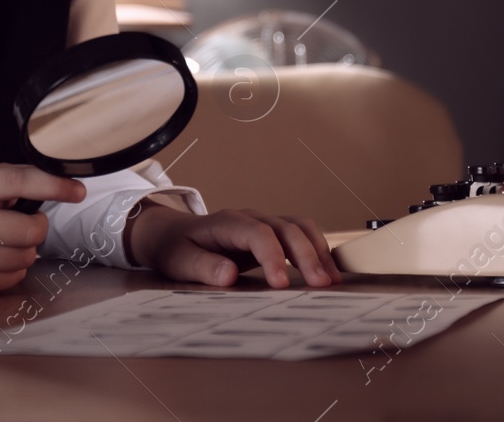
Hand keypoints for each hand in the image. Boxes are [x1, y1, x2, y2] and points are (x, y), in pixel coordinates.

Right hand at [0, 163, 85, 295]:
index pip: (18, 182)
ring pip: (26, 258)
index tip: (77, 190)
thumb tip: (62, 181)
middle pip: (31, 231)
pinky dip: (13, 270)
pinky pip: (14, 279)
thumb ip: (16, 178)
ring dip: (25, 251)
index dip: (53, 186)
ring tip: (4, 242)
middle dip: (37, 228)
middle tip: (26, 224)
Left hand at [126, 204, 338, 288]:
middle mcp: (249, 219)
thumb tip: (228, 275)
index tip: (281, 285)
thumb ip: (203, 267)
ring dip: (317, 251)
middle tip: (321, 285)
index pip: (257, 234)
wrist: (171, 233)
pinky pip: (300, 235)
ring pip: (298, 227)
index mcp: (226, 223)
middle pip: (285, 228)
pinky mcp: (270, 234)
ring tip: (332, 279)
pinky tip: (328, 271)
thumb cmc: (175, 248)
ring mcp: (261, 224)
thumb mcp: (179, 260)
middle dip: (306, 255)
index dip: (272, 257)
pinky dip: (317, 249)